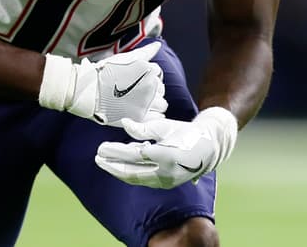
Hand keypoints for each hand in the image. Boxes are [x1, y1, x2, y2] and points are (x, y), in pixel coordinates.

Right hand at [38, 41, 167, 124]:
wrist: (88, 90)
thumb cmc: (104, 72)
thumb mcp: (125, 58)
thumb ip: (145, 52)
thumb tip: (157, 44)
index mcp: (147, 69)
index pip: (158, 74)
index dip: (150, 78)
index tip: (138, 81)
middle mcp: (149, 85)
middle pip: (161, 90)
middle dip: (153, 92)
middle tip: (138, 94)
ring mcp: (146, 101)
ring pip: (162, 105)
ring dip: (155, 105)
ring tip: (140, 104)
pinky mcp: (140, 116)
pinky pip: (157, 118)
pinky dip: (153, 116)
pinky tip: (143, 113)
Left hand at [94, 106, 237, 188]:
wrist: (208, 147)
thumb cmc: (185, 132)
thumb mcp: (165, 126)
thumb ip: (144, 128)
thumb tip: (124, 123)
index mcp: (166, 155)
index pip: (134, 156)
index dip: (116, 152)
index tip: (101, 148)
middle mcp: (166, 172)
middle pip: (133, 172)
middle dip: (113, 166)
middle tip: (98, 157)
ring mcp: (167, 180)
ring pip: (137, 179)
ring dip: (119, 172)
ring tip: (105, 163)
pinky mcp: (167, 184)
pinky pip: (144, 180)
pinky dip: (131, 173)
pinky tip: (122, 166)